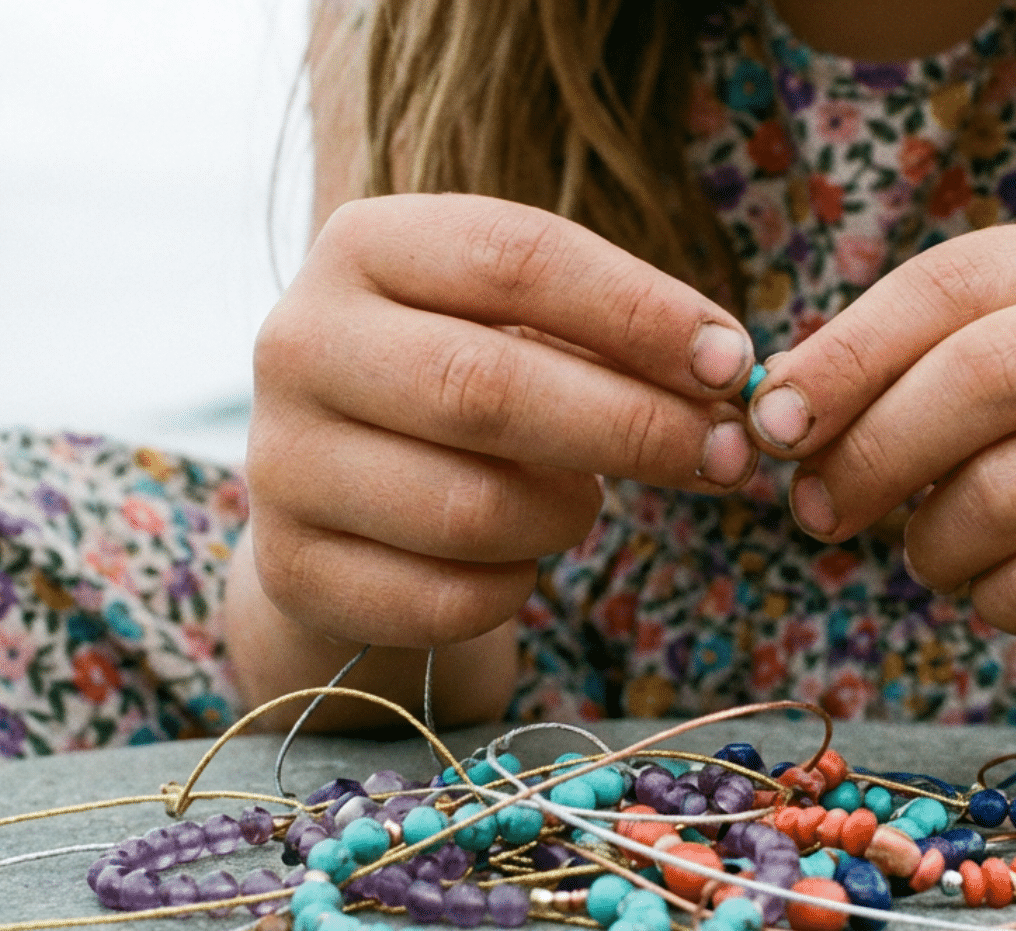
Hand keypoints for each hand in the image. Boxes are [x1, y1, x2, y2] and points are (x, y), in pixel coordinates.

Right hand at [246, 194, 757, 648]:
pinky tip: (518, 561)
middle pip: (485, 387)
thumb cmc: (463, 384)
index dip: (639, 312)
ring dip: (567, 515)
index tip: (734, 365)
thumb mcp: (522, 327)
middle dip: (632, 427)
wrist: (340, 491)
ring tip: (584, 502)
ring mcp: (281, 461)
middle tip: (726, 456)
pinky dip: (515, 588)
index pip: (515, 258)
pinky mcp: (292, 569)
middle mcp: (300, 341)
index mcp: (363, 244)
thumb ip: (615, 339)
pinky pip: (447, 600)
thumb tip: (727, 379)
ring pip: (471, 509)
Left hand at [746, 217, 1015, 684]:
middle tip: (815, 511)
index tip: (770, 424)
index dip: (845, 356)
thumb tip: (776, 408)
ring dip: (932, 543)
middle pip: (982, 379)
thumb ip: (891, 375)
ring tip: (933, 552)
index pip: (949, 284)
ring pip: (1009, 494)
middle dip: (871, 454)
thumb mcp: (989, 383)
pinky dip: (990, 601)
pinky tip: (998, 589)